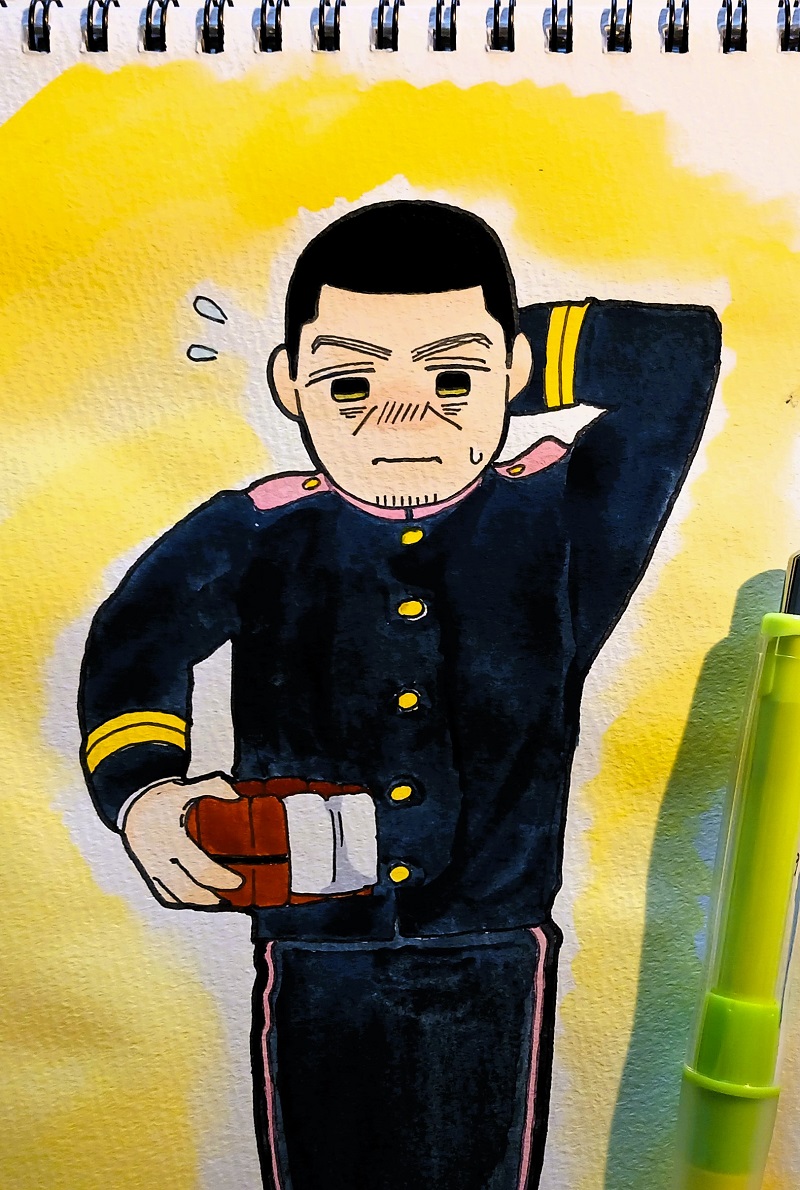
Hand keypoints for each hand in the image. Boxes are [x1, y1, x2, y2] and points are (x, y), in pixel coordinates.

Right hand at [122, 775, 243, 906]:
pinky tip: (195, 901)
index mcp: (172, 840)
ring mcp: (151, 869)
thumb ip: (212, 787)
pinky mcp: (147, 873)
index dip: (221, 879)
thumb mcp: (185, 789)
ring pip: (175, 896)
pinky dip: (180, 902)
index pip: (200, 869)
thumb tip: (238, 794)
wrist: (131, 805)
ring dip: (197, 903)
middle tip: (232, 896)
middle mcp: (160, 859)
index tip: (239, 882)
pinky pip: (162, 895)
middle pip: (189, 889)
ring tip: (218, 902)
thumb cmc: (163, 799)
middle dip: (211, 896)